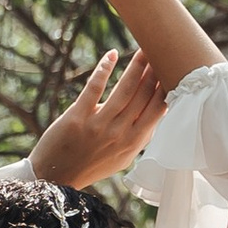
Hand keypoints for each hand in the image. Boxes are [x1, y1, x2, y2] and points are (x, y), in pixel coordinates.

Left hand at [30, 44, 163, 187]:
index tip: (171, 68)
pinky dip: (104, 69)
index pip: (158, 109)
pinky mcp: (77, 118)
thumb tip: (160, 110)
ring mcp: (98, 126)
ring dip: (136, 67)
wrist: (56, 177)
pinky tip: (111, 55)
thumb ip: (141, 135)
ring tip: (143, 50)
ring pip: (124, 90)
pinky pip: (94, 88)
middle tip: (160, 50)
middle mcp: (119, 134)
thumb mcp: (123, 157)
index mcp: (134, 142)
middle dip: (153, 72)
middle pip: (143, 96)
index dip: (166, 87)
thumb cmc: (92, 165)